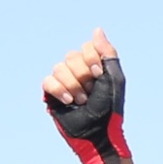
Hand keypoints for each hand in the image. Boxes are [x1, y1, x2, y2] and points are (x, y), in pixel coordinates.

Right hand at [42, 29, 131, 163]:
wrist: (98, 133)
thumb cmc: (109, 109)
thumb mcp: (114, 79)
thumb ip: (108, 54)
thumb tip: (97, 30)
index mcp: (94, 66)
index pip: (86, 47)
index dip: (92, 60)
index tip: (100, 76)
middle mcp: (78, 72)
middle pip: (71, 56)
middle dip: (84, 76)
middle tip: (91, 93)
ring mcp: (64, 82)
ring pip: (59, 68)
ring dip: (73, 86)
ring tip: (82, 102)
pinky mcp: (51, 94)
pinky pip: (47, 81)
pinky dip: (59, 90)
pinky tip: (69, 102)